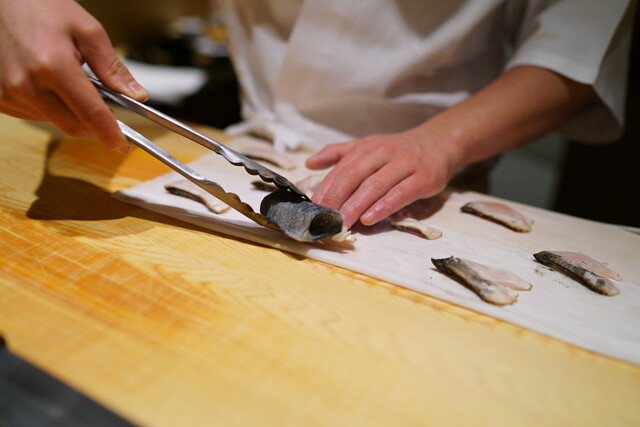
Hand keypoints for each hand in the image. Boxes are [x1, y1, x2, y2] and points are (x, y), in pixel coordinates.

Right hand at [0, 0, 148, 152]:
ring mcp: (8, 93)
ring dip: (70, 112)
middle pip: (74, 126)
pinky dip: (48, 108)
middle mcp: (26, 84)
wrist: (2, 2)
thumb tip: (137, 95)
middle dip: (93, 124)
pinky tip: (48, 84)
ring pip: (54, 123)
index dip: (111, 134)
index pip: (91, 114)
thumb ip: (113, 67)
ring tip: (67, 80)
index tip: (123, 145)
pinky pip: (34, 116)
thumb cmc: (43, 8)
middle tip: (103, 107)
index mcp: (53, 65)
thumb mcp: (88, 31)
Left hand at [306, 127, 458, 228]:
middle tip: (324, 217)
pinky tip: (369, 219)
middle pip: (354, 175)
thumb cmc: (399, 150)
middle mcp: (383, 153)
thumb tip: (309, 163)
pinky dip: (383, 207)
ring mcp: (405, 165)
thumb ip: (338, 154)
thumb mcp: (368, 146)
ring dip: (356, 205)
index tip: (312, 208)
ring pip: (375, 185)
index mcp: (367, 148)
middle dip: (337, 197)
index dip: (326, 188)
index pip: (341, 169)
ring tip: (342, 222)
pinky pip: (400, 194)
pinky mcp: (423, 178)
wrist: (440, 142)